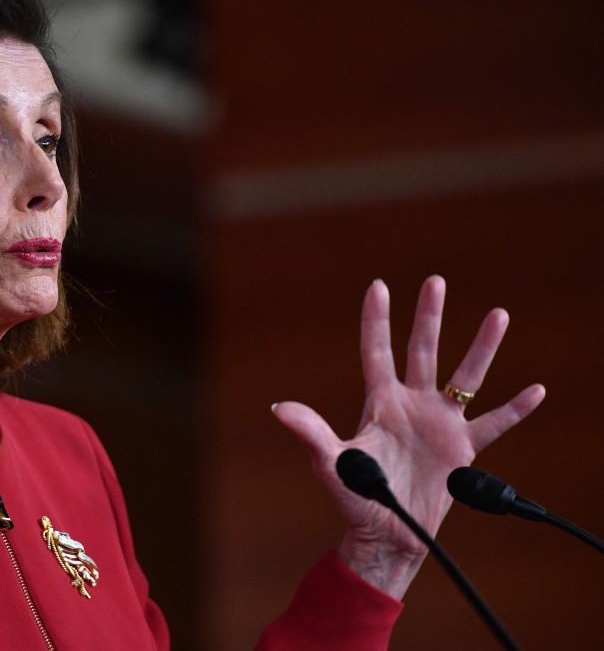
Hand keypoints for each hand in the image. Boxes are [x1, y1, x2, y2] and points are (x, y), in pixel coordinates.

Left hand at [271, 276, 544, 597]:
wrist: (386, 533)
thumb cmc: (355, 497)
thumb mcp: (331, 462)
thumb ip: (311, 433)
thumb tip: (280, 409)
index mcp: (380, 402)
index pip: (377, 351)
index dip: (377, 320)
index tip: (378, 286)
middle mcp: (412, 404)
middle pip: (423, 351)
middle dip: (429, 317)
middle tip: (435, 282)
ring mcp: (439, 423)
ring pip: (465, 376)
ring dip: (482, 348)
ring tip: (498, 315)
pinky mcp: (462, 449)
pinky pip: (493, 423)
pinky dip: (515, 409)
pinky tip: (535, 390)